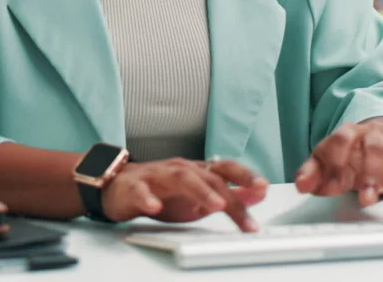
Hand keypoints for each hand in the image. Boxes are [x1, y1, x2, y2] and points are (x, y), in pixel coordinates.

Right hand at [102, 157, 267, 230]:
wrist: (119, 187)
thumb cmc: (162, 191)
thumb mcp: (198, 198)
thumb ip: (227, 196)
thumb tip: (257, 195)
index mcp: (197, 171)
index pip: (225, 169)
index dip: (244, 176)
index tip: (263, 188)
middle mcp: (180, 168)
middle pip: (208, 176)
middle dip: (229, 194)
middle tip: (245, 214)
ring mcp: (157, 176)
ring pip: (180, 177)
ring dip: (199, 190)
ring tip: (215, 205)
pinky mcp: (134, 187)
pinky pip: (141, 191)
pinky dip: (148, 198)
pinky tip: (155, 206)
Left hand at [295, 120, 382, 205]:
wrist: (369, 137)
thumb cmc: (346, 154)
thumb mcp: (325, 162)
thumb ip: (311, 173)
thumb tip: (301, 184)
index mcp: (347, 133)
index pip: (340, 141)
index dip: (336, 163)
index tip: (332, 186)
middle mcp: (371, 134)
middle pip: (372, 147)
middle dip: (369, 172)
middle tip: (365, 197)